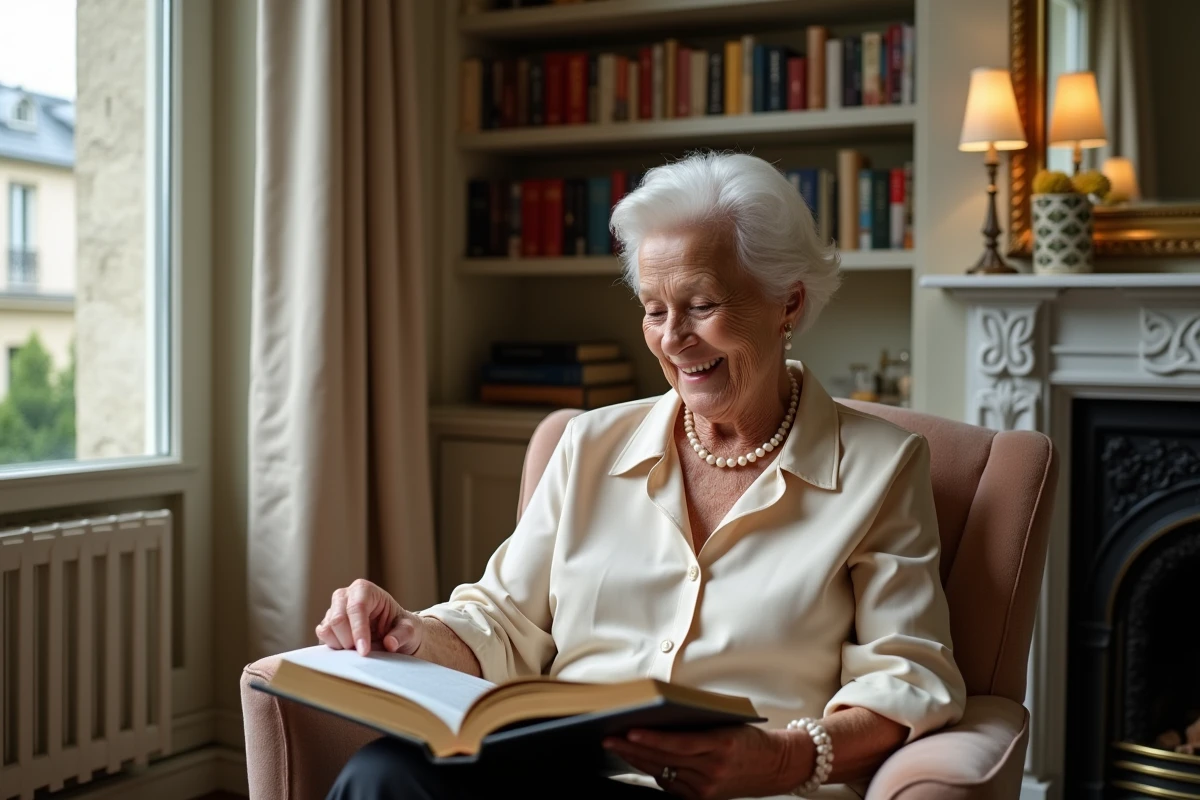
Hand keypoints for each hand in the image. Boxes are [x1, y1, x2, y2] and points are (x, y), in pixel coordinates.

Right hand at [315, 579, 423, 656]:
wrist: (394, 635)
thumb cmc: (401, 627)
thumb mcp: (410, 629)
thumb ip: (402, 634)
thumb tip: (390, 643)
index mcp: (365, 590)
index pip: (357, 607)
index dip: (359, 630)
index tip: (364, 651)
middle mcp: (345, 596)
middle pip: (337, 618)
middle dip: (348, 640)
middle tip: (362, 652)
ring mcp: (333, 611)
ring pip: (327, 629)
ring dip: (341, 645)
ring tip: (358, 649)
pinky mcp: (327, 626)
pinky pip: (323, 637)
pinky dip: (334, 647)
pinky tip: (349, 650)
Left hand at [603, 725, 812, 798]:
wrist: (776, 766)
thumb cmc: (750, 738)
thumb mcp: (727, 723)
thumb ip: (697, 724)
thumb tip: (659, 715)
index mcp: (721, 746)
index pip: (679, 743)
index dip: (652, 739)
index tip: (630, 731)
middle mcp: (714, 769)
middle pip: (665, 760)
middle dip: (633, 749)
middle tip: (609, 738)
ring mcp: (707, 787)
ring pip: (664, 773)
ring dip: (638, 761)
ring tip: (617, 747)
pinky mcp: (703, 798)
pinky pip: (672, 785)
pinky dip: (654, 771)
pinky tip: (640, 760)